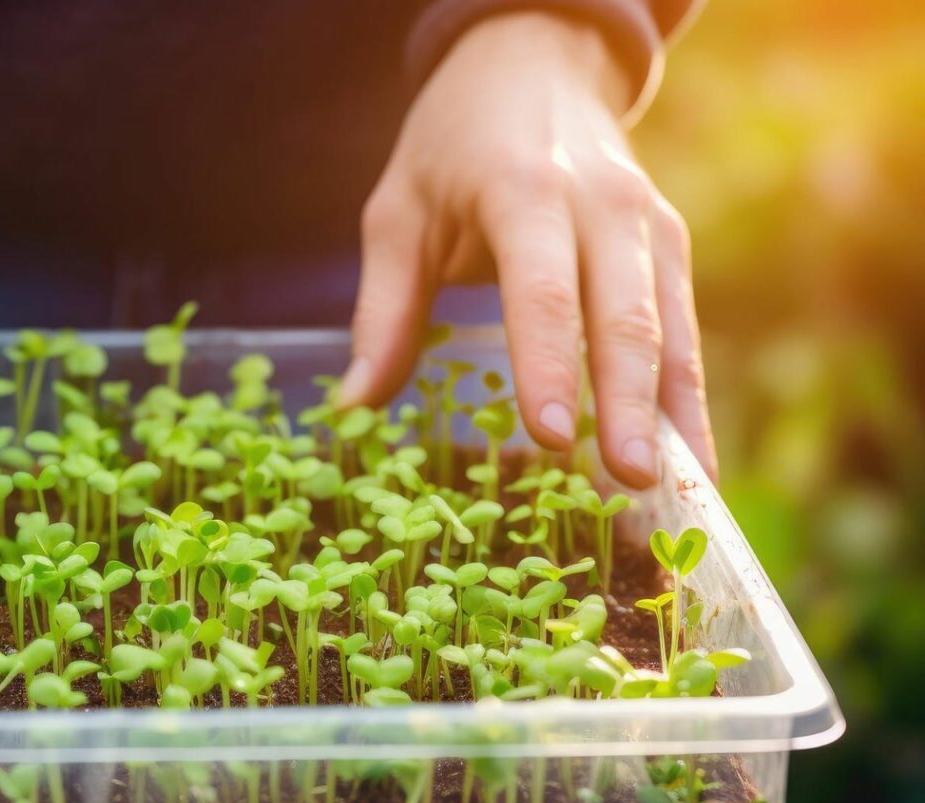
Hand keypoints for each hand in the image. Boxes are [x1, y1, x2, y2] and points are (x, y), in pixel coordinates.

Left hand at [338, 12, 715, 487]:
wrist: (536, 63)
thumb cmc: (453, 146)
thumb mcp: (397, 211)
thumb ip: (381, 309)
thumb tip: (353, 407)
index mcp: (524, 189)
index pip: (542, 286)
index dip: (549, 362)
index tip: (551, 435)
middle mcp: (600, 204)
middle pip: (623, 314)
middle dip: (628, 405)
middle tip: (627, 483)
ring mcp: (646, 223)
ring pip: (670, 327)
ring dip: (675, 415)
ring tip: (677, 498)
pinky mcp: (669, 242)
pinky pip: (684, 328)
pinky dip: (688, 398)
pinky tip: (688, 464)